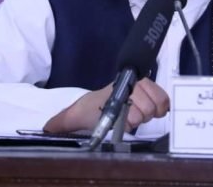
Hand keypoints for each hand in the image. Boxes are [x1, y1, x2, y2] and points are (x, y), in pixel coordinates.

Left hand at [42, 78, 169, 133]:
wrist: (101, 102)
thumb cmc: (91, 108)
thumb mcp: (77, 115)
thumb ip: (62, 121)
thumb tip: (46, 128)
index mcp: (115, 89)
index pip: (134, 105)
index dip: (131, 117)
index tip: (126, 120)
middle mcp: (132, 83)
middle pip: (148, 107)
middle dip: (140, 116)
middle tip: (130, 116)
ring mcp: (145, 84)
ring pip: (158, 104)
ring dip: (151, 112)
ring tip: (140, 114)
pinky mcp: (154, 89)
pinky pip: (166, 100)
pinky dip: (162, 107)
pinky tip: (153, 112)